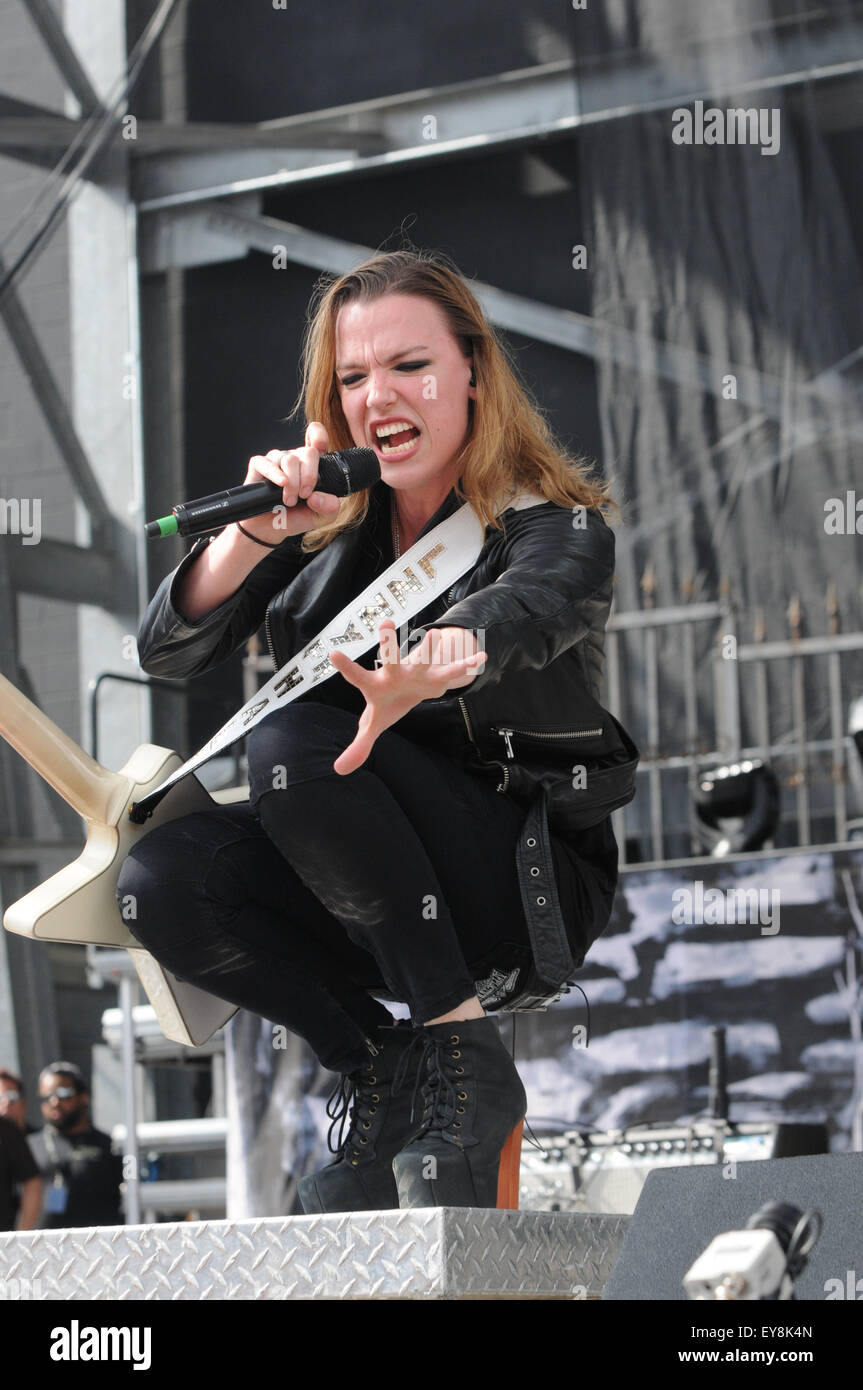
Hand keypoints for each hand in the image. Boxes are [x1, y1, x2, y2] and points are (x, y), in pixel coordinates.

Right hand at [238, 421, 341, 543]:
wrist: (270, 529)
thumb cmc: (295, 517)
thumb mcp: (320, 517)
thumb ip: (329, 508)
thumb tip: (318, 497)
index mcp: (312, 465)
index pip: (316, 439)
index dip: (319, 437)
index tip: (321, 447)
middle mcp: (295, 459)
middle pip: (307, 452)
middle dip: (309, 476)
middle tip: (304, 496)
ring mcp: (276, 460)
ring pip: (289, 459)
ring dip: (293, 483)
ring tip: (290, 501)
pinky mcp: (258, 465)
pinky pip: (266, 463)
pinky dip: (275, 474)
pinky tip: (282, 484)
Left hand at [328, 621, 486, 774]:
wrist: (414, 686)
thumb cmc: (389, 703)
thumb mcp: (373, 724)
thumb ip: (358, 745)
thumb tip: (339, 770)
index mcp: (376, 684)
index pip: (357, 676)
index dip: (346, 667)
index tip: (333, 653)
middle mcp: (395, 672)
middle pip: (391, 658)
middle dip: (388, 643)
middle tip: (385, 623)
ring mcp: (417, 671)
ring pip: (423, 659)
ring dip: (428, 648)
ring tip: (434, 634)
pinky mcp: (437, 675)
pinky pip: (452, 671)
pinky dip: (466, 665)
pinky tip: (481, 657)